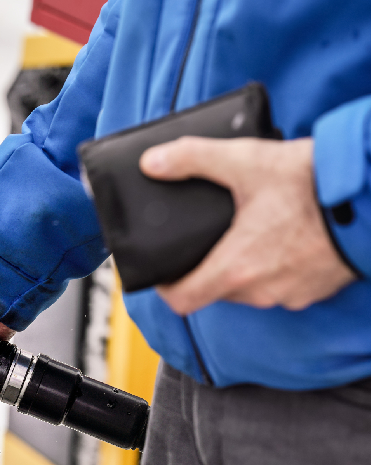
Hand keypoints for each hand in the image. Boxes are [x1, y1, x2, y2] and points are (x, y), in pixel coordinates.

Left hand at [140, 137, 355, 314]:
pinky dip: (276, 267)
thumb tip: (152, 162)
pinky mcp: (316, 290)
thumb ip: (193, 159)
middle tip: (210, 235)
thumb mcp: (246, 161)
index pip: (181, 301)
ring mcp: (291, 294)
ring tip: (250, 229)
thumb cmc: (315, 183)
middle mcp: (261, 291)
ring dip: (243, 265)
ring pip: (250, 288)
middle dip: (207, 266)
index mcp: (235, 269)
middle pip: (214, 291)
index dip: (166, 286)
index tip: (164, 269)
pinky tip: (282, 236)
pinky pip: (283, 285)